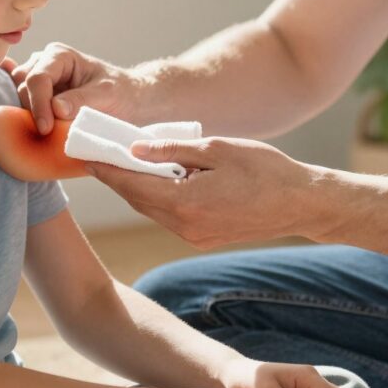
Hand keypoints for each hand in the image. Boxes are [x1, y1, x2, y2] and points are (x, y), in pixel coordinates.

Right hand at [7, 43, 150, 133]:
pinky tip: (23, 118)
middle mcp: (44, 62)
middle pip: (24, 86)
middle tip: (49, 132)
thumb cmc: (121, 92)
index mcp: (60, 56)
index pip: (38, 79)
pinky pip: (22, 100)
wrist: (128, 98)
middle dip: (34, 110)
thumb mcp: (106, 95)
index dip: (39, 105)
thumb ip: (81, 100)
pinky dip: (22, 110)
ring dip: (29, 113)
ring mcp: (39, 78)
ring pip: (20, 95)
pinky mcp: (39, 95)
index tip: (46, 128)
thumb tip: (56, 108)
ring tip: (48, 129)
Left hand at [89, 137, 321, 246]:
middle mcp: (184, 226)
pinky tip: (159, 179)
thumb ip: (174, 149)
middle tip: (99, 154)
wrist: (302, 204)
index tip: (85, 154)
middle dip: (117, 177)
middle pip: (137, 199)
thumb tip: (137, 149)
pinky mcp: (204, 238)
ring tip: (125, 163)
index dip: (106, 168)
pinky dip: (159, 197)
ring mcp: (194, 236)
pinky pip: (170, 216)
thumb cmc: (265, 170)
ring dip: (138, 188)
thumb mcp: (218, 149)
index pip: (131, 184)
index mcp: (185, 202)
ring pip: (153, 209)